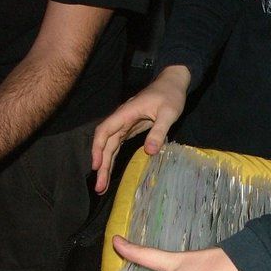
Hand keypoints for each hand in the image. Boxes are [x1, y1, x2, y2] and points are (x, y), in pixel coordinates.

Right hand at [91, 65, 190, 193]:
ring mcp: (125, 124)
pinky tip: (108, 170)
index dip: (98, 148)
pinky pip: (117, 145)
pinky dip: (113, 158)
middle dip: (101, 165)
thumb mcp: (169, 113)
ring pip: (110, 146)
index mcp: (126, 113)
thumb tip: (150, 152)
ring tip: (102, 186)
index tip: (96, 166)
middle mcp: (122, 119)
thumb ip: (159, 131)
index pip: (105, 131)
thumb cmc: (171, 95)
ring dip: (105, 165)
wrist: (173, 83)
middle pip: (106, 143)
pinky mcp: (131, 129)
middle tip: (99, 187)